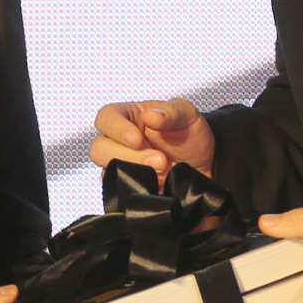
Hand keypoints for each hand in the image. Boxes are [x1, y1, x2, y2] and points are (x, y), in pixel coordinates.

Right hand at [91, 98, 214, 183]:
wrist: (203, 163)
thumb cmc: (189, 132)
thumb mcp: (187, 114)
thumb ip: (171, 112)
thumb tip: (150, 115)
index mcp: (127, 116)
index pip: (105, 118)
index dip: (116, 129)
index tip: (137, 139)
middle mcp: (118, 141)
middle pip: (100, 149)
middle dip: (130, 156)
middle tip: (160, 160)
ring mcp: (120, 164)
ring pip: (108, 171)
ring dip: (135, 172)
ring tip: (163, 169)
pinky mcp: (127, 185)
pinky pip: (120, 190)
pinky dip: (138, 188)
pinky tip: (157, 183)